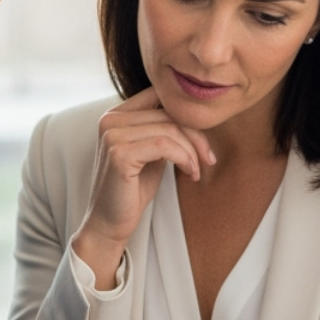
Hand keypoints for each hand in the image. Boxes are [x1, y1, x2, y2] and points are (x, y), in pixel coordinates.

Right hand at [71, 88, 214, 284]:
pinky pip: (164, 145)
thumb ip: (163, 130)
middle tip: (208, 160)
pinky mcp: (119, 153)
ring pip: (169, 129)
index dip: (187, 117)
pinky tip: (190, 173)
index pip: (160, 96)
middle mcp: (110, 118)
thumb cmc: (132, 190)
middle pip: (168, 113)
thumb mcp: (151, 153)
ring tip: (197, 170)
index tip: (201, 142)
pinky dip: (184, 158)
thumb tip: (196, 115)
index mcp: (116, 114)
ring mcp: (112, 134)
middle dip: (196, 136)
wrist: (110, 223)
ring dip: (192, 151)